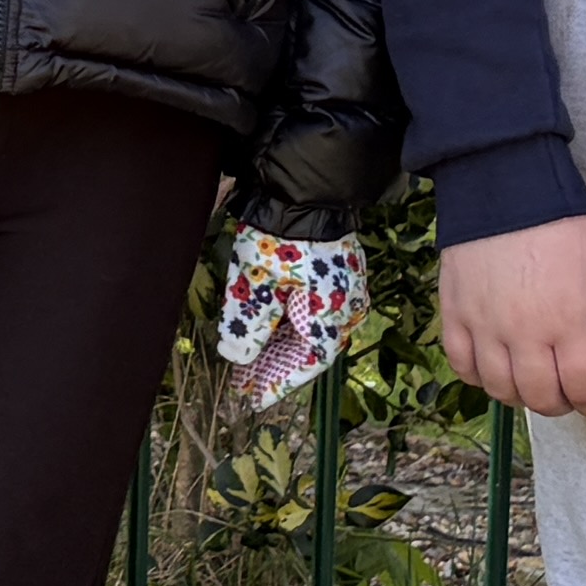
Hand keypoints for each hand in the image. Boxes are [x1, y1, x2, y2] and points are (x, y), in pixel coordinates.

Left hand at [214, 225, 368, 415]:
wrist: (303, 187)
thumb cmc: (278, 236)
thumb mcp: (255, 284)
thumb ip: (248, 326)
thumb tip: (237, 359)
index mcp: (332, 314)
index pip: (309, 361)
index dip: (280, 381)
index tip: (253, 397)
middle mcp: (348, 307)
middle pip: (311, 349)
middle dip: (276, 366)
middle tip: (243, 382)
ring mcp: (346, 290)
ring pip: (312, 331)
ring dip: (281, 346)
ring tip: (248, 360)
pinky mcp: (338, 275)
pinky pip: (315, 312)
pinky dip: (290, 325)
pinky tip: (267, 330)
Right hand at [436, 212, 585, 417]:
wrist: (504, 186)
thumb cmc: (561, 225)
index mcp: (568, 319)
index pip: (582, 386)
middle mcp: (524, 331)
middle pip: (541, 396)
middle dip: (562, 404)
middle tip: (569, 392)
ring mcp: (484, 325)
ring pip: (501, 389)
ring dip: (522, 397)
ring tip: (534, 383)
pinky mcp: (454, 314)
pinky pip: (462, 367)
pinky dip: (481, 378)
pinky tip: (497, 368)